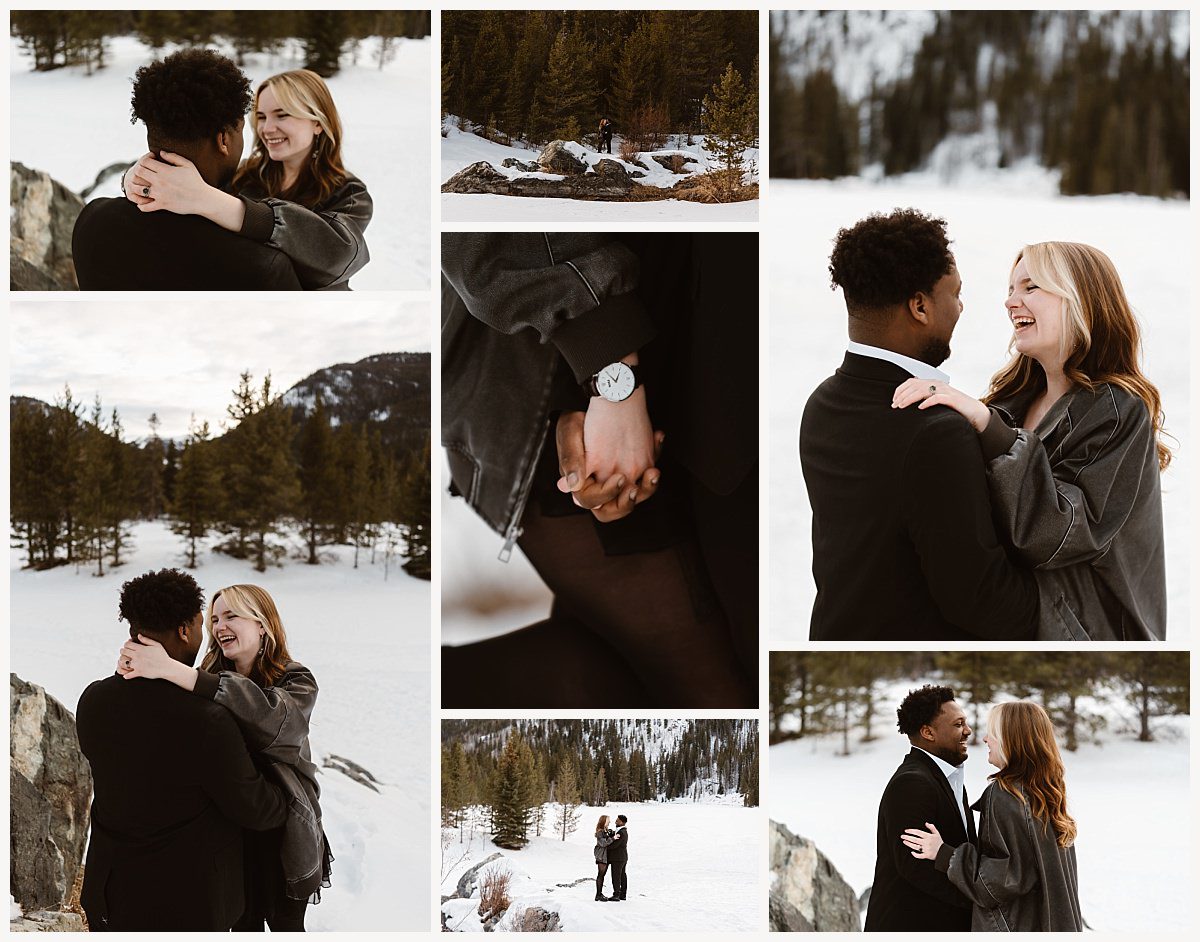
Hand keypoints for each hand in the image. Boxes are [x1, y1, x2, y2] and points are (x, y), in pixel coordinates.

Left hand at [118, 634, 174, 680]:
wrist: (167, 667)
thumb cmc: (163, 656)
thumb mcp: (157, 645)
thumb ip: (146, 640)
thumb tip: (138, 635)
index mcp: (141, 648)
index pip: (127, 644)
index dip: (126, 644)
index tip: (128, 646)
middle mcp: (137, 656)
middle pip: (123, 652)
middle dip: (123, 651)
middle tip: (125, 653)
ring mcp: (137, 664)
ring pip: (123, 662)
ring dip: (122, 662)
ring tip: (125, 662)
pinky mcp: (139, 672)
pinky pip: (127, 675)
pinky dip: (126, 675)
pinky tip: (127, 674)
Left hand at [129, 151, 215, 215]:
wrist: (203, 199)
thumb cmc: (196, 181)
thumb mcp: (187, 164)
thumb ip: (173, 157)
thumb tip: (161, 152)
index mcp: (165, 170)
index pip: (144, 161)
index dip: (144, 159)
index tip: (150, 162)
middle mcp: (160, 181)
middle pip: (138, 173)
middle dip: (138, 171)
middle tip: (143, 174)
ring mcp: (160, 194)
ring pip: (138, 189)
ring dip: (137, 187)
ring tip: (141, 187)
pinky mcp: (162, 205)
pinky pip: (145, 207)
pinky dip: (141, 205)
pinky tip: (144, 202)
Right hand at [555, 408, 663, 523]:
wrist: (600, 398)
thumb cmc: (580, 416)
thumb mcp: (569, 433)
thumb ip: (570, 460)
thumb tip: (569, 486)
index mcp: (582, 479)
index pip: (591, 501)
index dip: (605, 494)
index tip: (618, 479)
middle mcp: (601, 481)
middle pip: (615, 509)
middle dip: (626, 503)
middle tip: (634, 487)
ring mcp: (620, 474)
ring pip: (638, 495)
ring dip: (648, 486)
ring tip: (653, 471)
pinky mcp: (637, 464)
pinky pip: (649, 471)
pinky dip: (656, 454)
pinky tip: (657, 436)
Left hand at [892, 378, 989, 432]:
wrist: (974, 411)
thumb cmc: (954, 407)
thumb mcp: (936, 400)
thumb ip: (924, 398)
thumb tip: (907, 401)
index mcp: (933, 383)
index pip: (911, 382)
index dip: (900, 390)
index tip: (893, 400)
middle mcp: (938, 384)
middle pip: (915, 386)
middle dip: (902, 395)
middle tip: (894, 405)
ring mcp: (945, 390)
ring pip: (923, 390)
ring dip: (910, 398)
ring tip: (902, 406)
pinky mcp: (952, 398)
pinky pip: (937, 398)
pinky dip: (927, 402)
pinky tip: (920, 408)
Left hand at [900, 822, 943, 859]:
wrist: (944, 853)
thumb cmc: (940, 843)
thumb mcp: (937, 833)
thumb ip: (932, 827)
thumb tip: (926, 823)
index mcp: (928, 836)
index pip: (918, 832)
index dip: (911, 831)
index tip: (906, 831)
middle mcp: (926, 843)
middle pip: (915, 839)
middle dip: (907, 837)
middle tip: (902, 836)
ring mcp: (926, 849)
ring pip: (915, 846)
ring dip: (909, 844)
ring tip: (904, 841)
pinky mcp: (927, 855)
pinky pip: (920, 855)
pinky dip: (915, 854)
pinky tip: (911, 852)